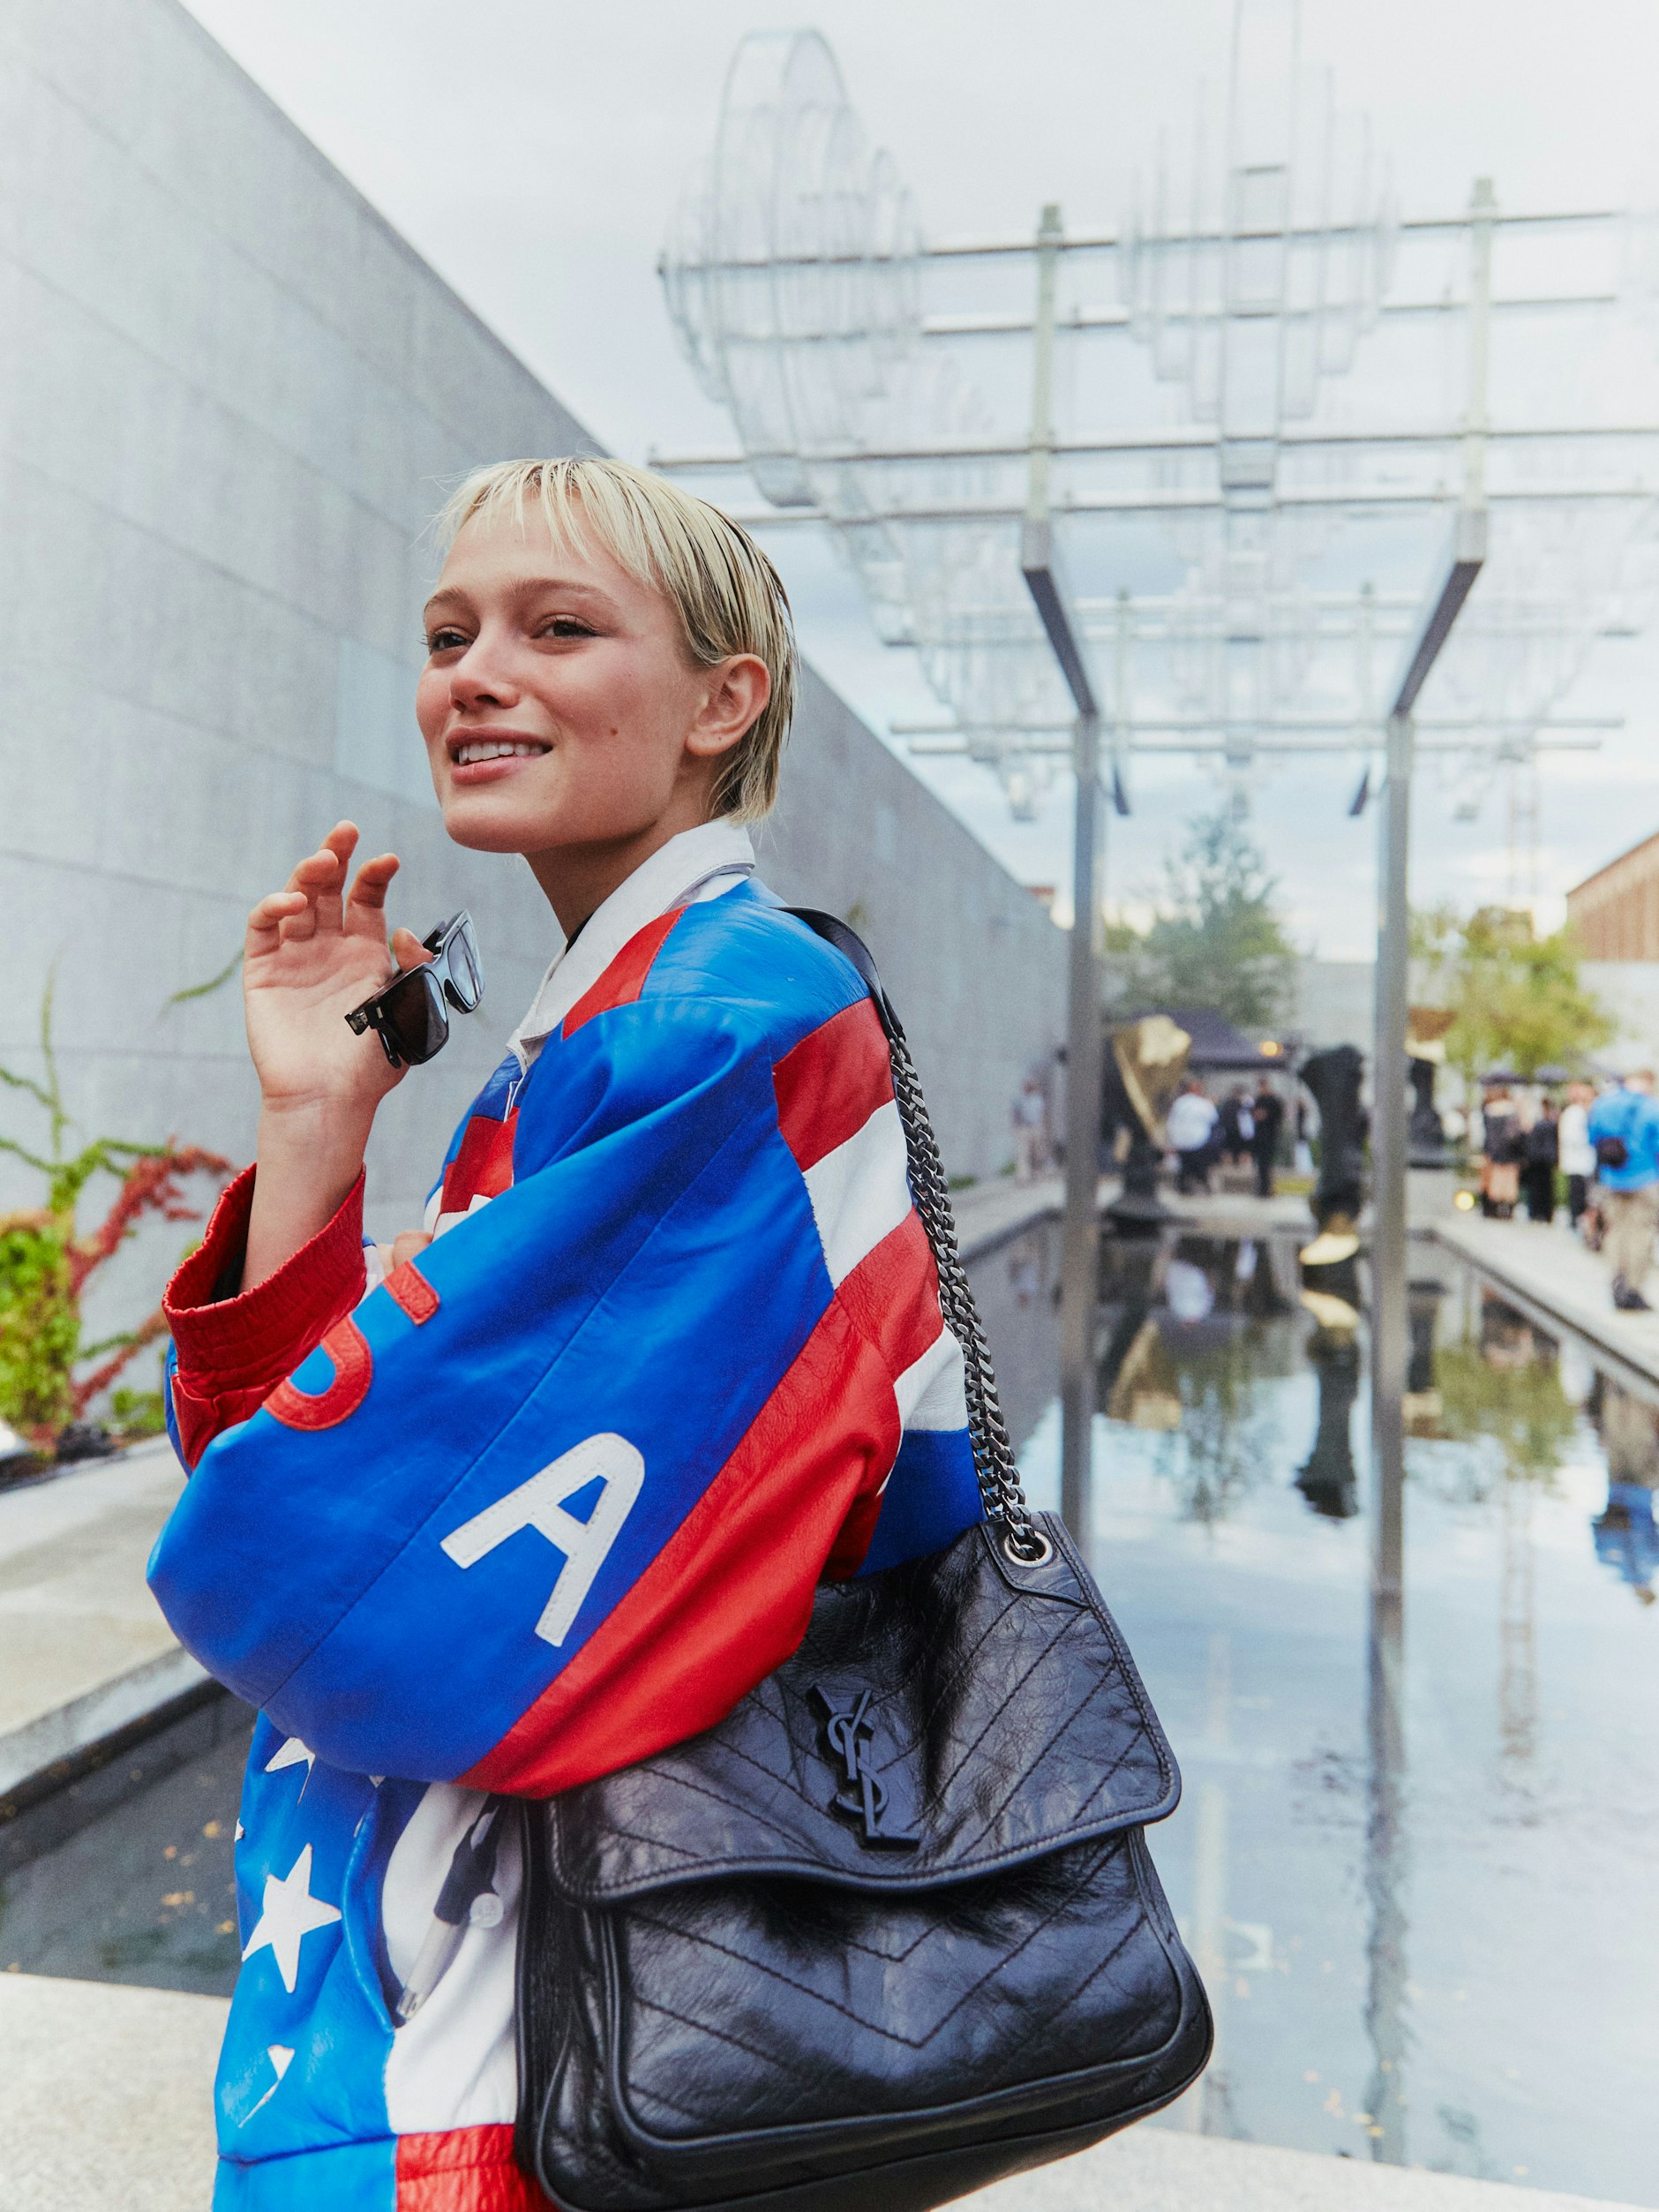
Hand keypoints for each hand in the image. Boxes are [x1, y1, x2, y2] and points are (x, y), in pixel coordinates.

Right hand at [244, 823, 428, 1121]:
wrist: (332, 1098)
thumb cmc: (373, 1063)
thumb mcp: (411, 1012)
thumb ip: (415, 971)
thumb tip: (407, 933)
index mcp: (365, 954)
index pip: (367, 900)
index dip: (375, 876)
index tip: (390, 860)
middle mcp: (329, 949)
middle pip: (330, 888)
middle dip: (337, 855)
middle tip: (346, 830)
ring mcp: (295, 957)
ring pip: (297, 900)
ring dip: (307, 874)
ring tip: (322, 861)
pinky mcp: (263, 971)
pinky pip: (263, 928)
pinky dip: (275, 907)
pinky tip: (295, 902)